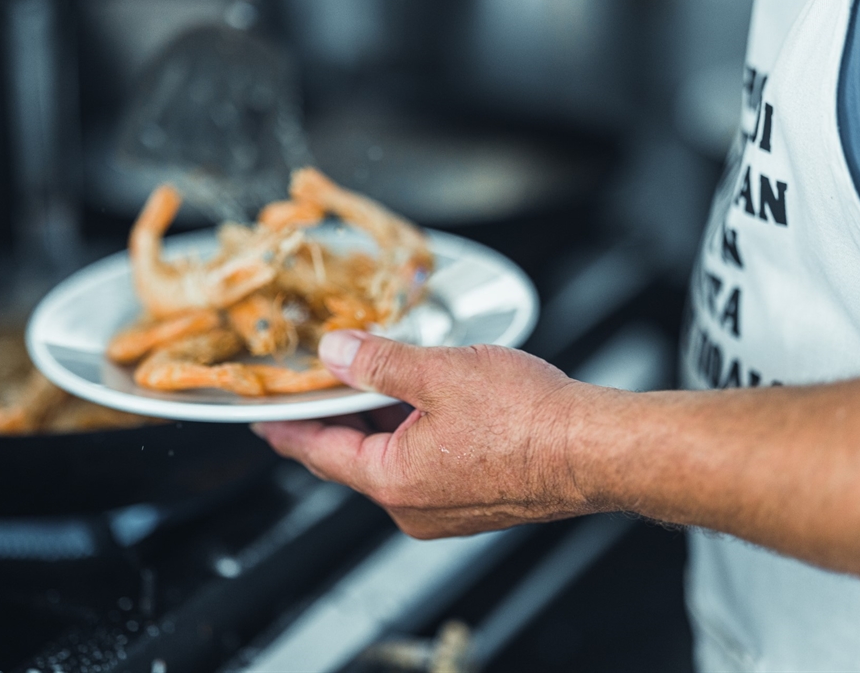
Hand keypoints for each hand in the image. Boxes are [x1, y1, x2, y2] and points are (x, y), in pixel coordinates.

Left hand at [252, 330, 600, 538]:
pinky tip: (419, 402)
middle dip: (331, 421)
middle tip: (313, 391)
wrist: (596, 449)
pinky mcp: (474, 500)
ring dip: (375, 422)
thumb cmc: (529, 419)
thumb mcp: (437, 373)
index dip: (287, 429)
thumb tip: (334, 352)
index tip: (263, 421)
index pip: (319, 452)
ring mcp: (445, 509)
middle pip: (353, 458)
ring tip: (367, 382)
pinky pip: (423, 465)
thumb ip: (377, 362)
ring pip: (390, 460)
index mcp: (393, 481)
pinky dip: (409, 433)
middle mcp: (414, 506)